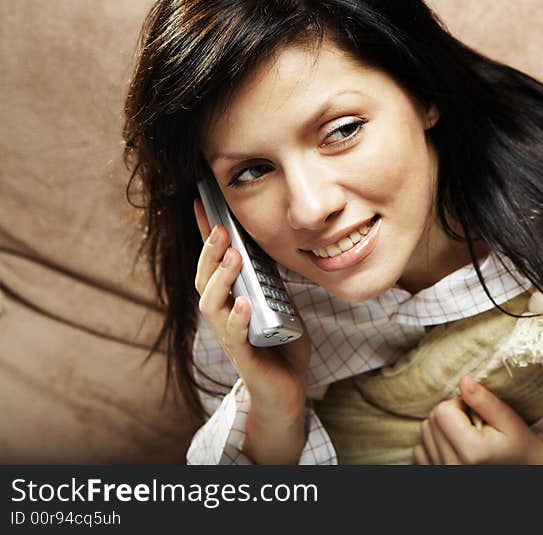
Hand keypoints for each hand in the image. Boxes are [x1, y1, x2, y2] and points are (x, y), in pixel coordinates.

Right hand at [194, 198, 310, 463]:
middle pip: (206, 280)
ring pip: (213, 306)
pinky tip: (244, 304)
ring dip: (222, 280)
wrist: (286, 393)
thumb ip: (273, 280)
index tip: (201, 202)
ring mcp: (232, 338)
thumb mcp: (282, 304)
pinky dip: (238, 320)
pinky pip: (236, 338)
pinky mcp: (245, 359)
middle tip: (220, 227)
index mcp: (232, 299)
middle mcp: (225, 316)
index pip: (215, 263)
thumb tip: (275, 243)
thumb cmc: (282, 348)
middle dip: (211, 253)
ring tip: (234, 257)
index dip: (206, 235)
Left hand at [413, 375, 542, 464]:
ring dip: (442, 428)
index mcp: (471, 452)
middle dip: (450, 415)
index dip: (459, 404)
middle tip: (473, 425)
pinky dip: (434, 444)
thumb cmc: (517, 444)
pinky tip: (454, 447)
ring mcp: (441, 472)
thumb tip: (463, 380)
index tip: (476, 413)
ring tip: (465, 436)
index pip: (442, 411)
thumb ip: (484, 400)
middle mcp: (452, 466)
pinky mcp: (433, 474)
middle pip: (431, 421)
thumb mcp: (508, 420)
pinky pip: (419, 450)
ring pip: (424, 433)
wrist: (523, 469)